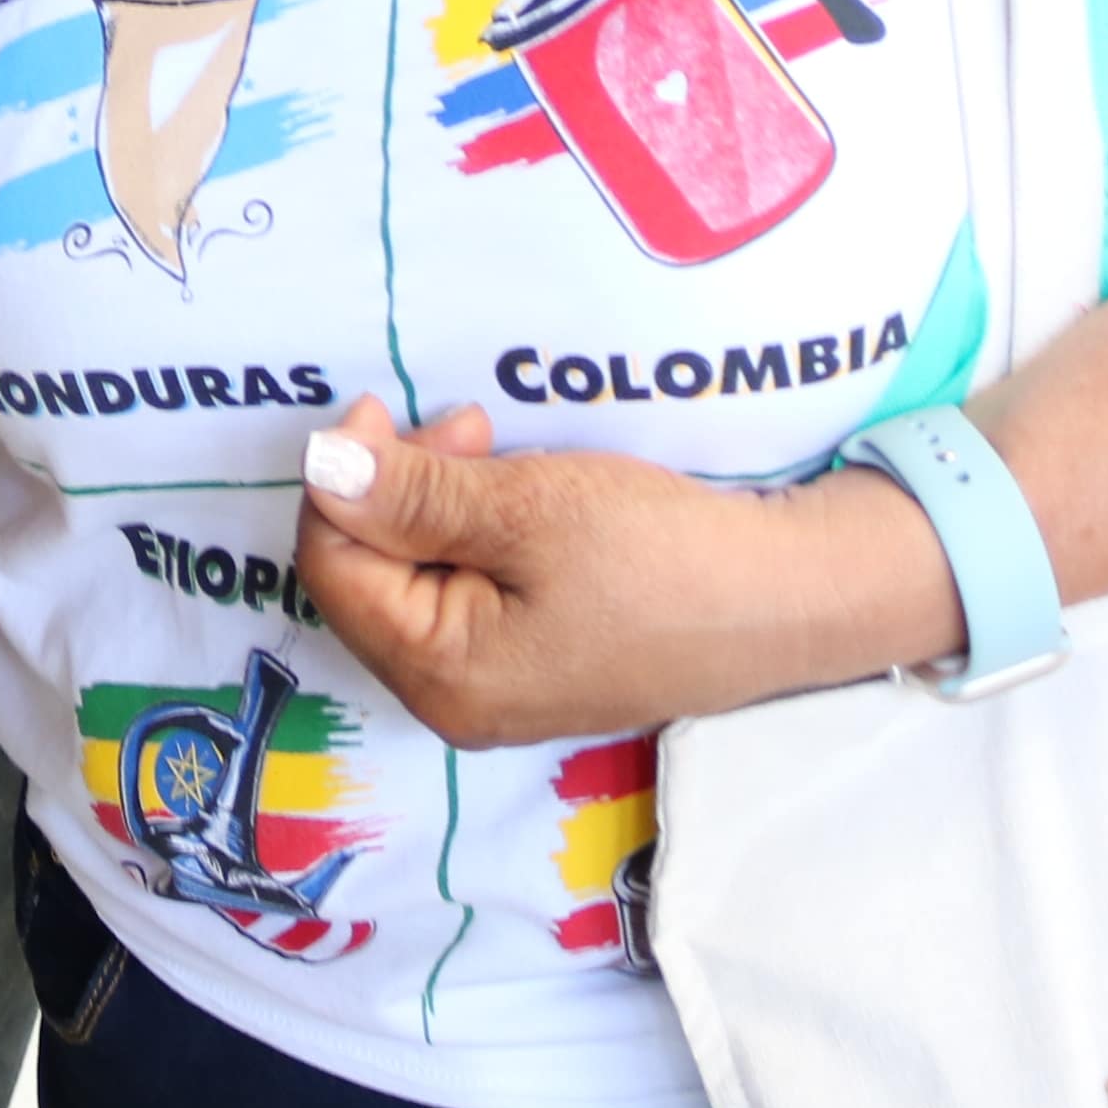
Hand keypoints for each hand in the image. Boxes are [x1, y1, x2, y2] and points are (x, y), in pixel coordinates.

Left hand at [287, 395, 945, 745]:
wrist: (790, 597)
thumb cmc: (661, 554)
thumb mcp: (528, 508)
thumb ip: (412, 494)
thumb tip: (317, 467)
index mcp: (440, 676)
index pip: (333, 568)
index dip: (344, 479)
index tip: (386, 406)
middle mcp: (456, 701)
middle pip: (368, 579)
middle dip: (393, 490)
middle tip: (461, 425)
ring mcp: (500, 690)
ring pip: (418, 581)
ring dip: (436, 502)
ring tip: (495, 446)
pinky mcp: (541, 665)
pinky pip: (469, 593)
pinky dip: (475, 534)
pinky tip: (520, 496)